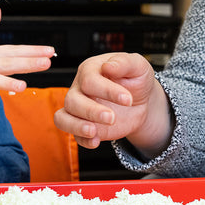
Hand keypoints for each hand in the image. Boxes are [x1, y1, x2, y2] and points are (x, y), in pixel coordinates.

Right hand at [53, 52, 171, 153]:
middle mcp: (80, 88)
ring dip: (77, 126)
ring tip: (93, 131)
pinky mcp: (83, 125)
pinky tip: (96, 141)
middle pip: (72, 100)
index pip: (89, 80)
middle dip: (92, 111)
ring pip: (63, 118)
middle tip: (112, 118)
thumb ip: (124, 62)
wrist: (141, 101)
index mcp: (91, 70)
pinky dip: (82, 140)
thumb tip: (108, 66)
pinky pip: (73, 134)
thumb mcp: (138, 66)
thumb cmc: (135, 80)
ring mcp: (79, 108)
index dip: (107, 91)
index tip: (127, 99)